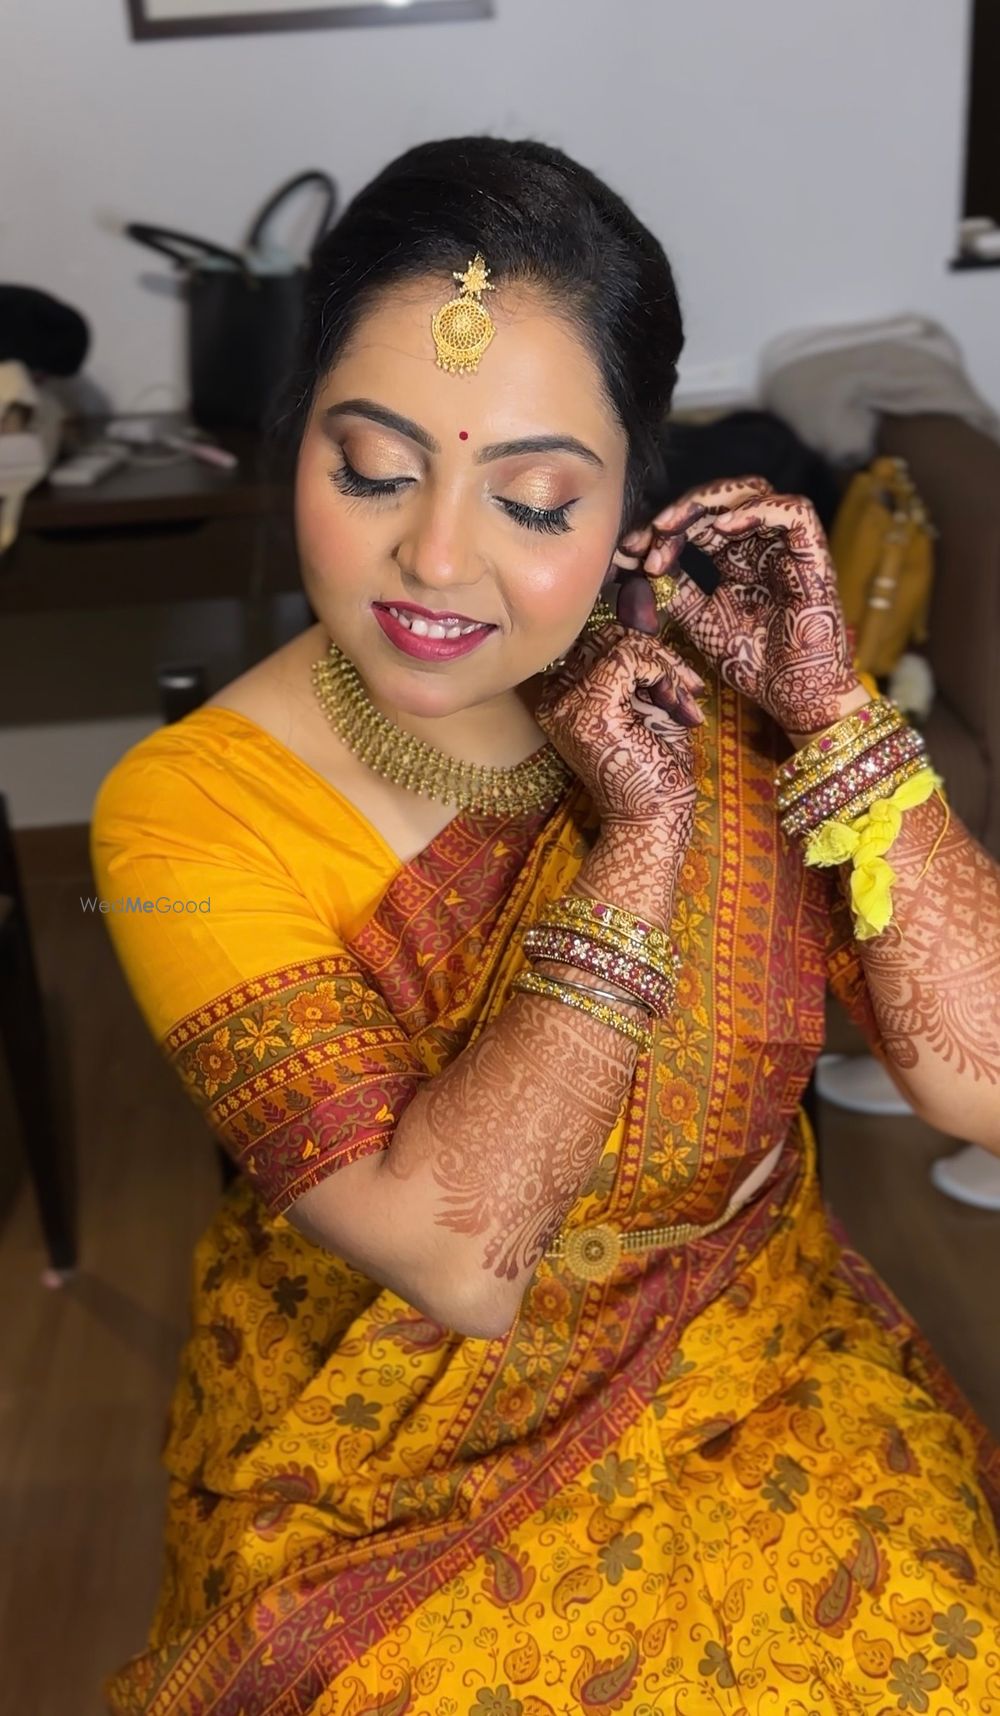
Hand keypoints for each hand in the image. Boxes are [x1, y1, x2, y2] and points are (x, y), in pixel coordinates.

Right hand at [535, 624, 699, 860]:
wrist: (655, 820)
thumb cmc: (655, 769)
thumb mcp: (650, 698)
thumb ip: (641, 651)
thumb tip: (638, 592)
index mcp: (559, 697)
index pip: (594, 641)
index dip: (637, 645)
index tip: (672, 677)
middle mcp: (554, 698)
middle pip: (605, 636)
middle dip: (655, 654)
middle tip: (687, 691)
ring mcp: (567, 703)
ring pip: (620, 643)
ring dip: (666, 667)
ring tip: (687, 704)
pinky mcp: (590, 708)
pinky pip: (630, 656)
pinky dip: (664, 673)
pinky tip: (678, 706)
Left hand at [622, 477, 865, 739]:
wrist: (790, 696)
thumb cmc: (751, 661)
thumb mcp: (697, 619)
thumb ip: (672, 589)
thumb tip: (634, 564)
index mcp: (734, 556)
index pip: (695, 522)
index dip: (660, 530)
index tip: (628, 552)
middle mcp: (760, 543)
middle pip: (718, 501)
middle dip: (677, 513)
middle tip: (648, 534)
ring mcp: (787, 545)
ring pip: (752, 493)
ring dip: (707, 503)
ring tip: (672, 526)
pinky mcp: (814, 553)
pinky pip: (793, 512)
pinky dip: (756, 511)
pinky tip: (719, 529)